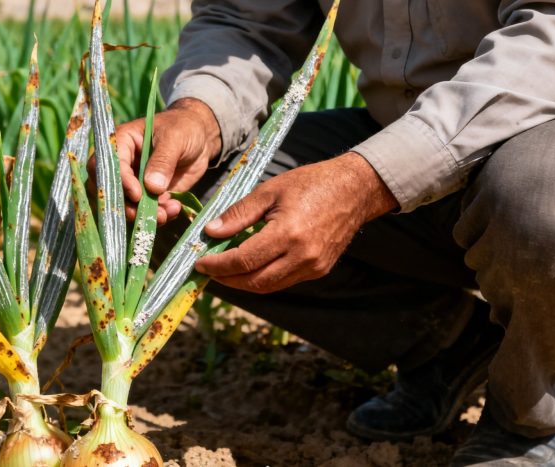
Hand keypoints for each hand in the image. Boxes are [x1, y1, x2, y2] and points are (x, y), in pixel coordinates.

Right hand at [112, 98, 221, 222]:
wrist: (200, 138)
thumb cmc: (184, 128)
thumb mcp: (174, 138)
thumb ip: (163, 160)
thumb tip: (152, 187)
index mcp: (122, 142)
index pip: (110, 165)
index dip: (120, 182)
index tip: (137, 195)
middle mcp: (123, 164)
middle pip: (112, 190)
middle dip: (127, 206)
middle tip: (144, 215)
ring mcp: (135, 181)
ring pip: (129, 205)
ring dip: (144, 214)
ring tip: (165, 215)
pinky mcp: (149, 195)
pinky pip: (148, 210)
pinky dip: (160, 215)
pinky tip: (174, 208)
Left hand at [194, 152, 398, 292]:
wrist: (355, 189)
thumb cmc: (310, 184)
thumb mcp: (269, 191)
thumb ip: (238, 214)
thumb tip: (210, 232)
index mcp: (288, 233)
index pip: (244, 260)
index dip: (218, 265)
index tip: (199, 263)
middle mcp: (302, 256)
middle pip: (254, 281)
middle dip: (227, 280)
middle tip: (208, 271)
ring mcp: (313, 266)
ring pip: (269, 286)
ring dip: (243, 282)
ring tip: (224, 271)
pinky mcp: (319, 270)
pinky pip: (284, 281)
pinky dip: (263, 278)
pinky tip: (250, 266)